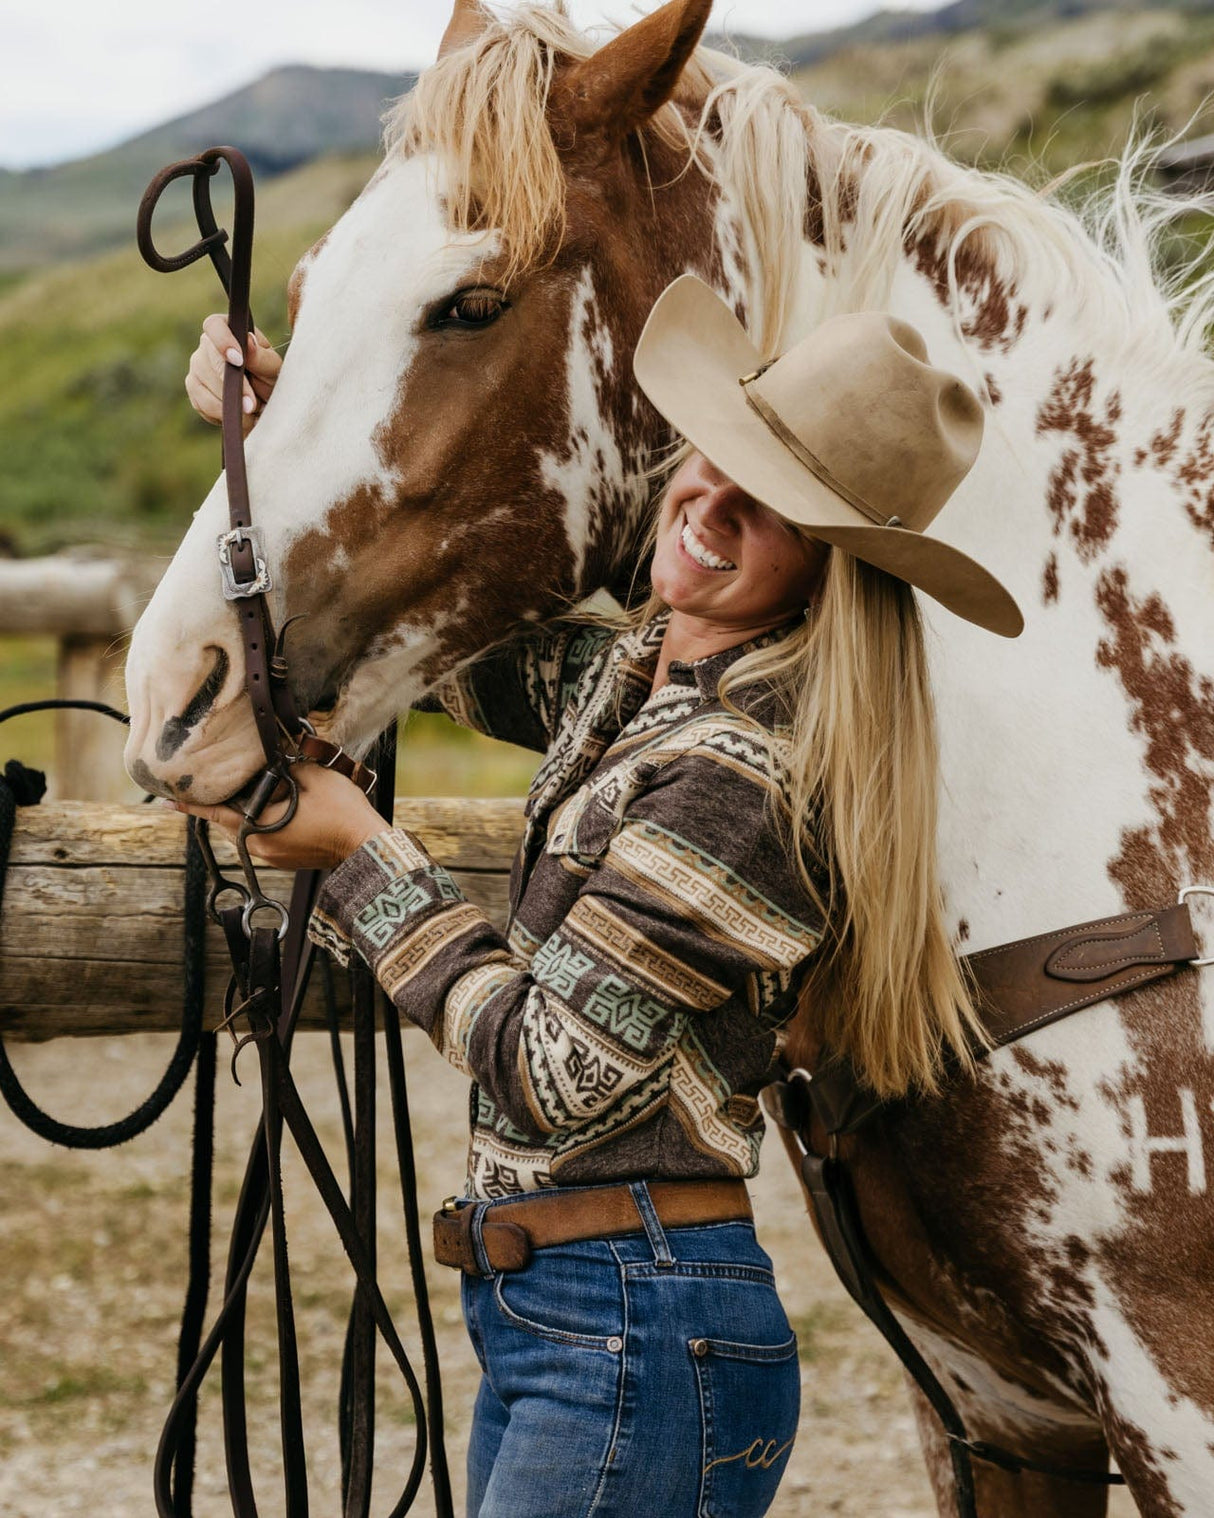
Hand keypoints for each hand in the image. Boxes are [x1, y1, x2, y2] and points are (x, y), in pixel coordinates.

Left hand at [171, 760, 390, 871]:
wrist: (367, 844)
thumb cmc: (341, 811)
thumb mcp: (312, 777)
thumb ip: (285, 764)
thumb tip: (272, 750)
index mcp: (259, 830)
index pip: (216, 815)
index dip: (191, 806)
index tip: (167, 800)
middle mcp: (261, 849)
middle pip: (228, 825)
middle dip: (220, 806)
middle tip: (212, 785)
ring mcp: (274, 858)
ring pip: (244, 834)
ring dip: (241, 815)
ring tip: (244, 794)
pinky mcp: (287, 861)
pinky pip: (261, 840)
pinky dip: (258, 824)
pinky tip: (271, 808)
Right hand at [185, 313, 282, 433]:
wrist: (264, 401)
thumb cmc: (269, 377)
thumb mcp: (273, 368)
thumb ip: (262, 358)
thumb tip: (248, 342)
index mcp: (227, 329)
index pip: (214, 325)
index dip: (222, 341)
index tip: (239, 361)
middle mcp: (206, 345)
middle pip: (207, 361)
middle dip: (231, 387)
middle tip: (251, 405)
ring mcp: (196, 367)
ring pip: (202, 386)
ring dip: (228, 404)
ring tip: (252, 414)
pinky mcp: (194, 390)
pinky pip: (202, 404)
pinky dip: (222, 414)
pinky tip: (239, 416)